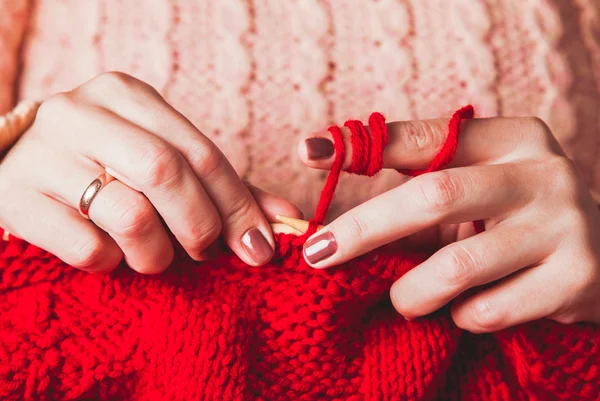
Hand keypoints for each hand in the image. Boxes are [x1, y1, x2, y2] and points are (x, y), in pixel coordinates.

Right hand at [0, 72, 300, 272]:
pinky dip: (112, 263)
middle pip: (167, 175)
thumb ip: (221, 186)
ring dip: (156, 253)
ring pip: (130, 216)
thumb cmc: (105, 165)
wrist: (15, 164)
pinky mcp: (14, 197)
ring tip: (153, 255)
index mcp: (128, 95)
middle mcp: (82, 113)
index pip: (202, 153)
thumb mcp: (161, 157)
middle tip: (204, 252)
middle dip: (201, 227)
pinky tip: (108, 252)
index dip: (239, 206)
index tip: (261, 248)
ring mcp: (43, 153)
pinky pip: (88, 248)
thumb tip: (284, 218)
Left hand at [298, 116, 599, 332]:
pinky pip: (488, 309)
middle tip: (319, 255)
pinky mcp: (577, 277)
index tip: (307, 152)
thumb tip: (329, 194)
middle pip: (432, 196)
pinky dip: (460, 317)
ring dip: (412, 291)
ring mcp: (564, 224)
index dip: (363, 145)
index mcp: (511, 139)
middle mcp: (542, 172)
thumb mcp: (475, 191)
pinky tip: (465, 311)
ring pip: (457, 266)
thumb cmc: (512, 221)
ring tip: (404, 299)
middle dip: (364, 229)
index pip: (426, 136)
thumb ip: (419, 188)